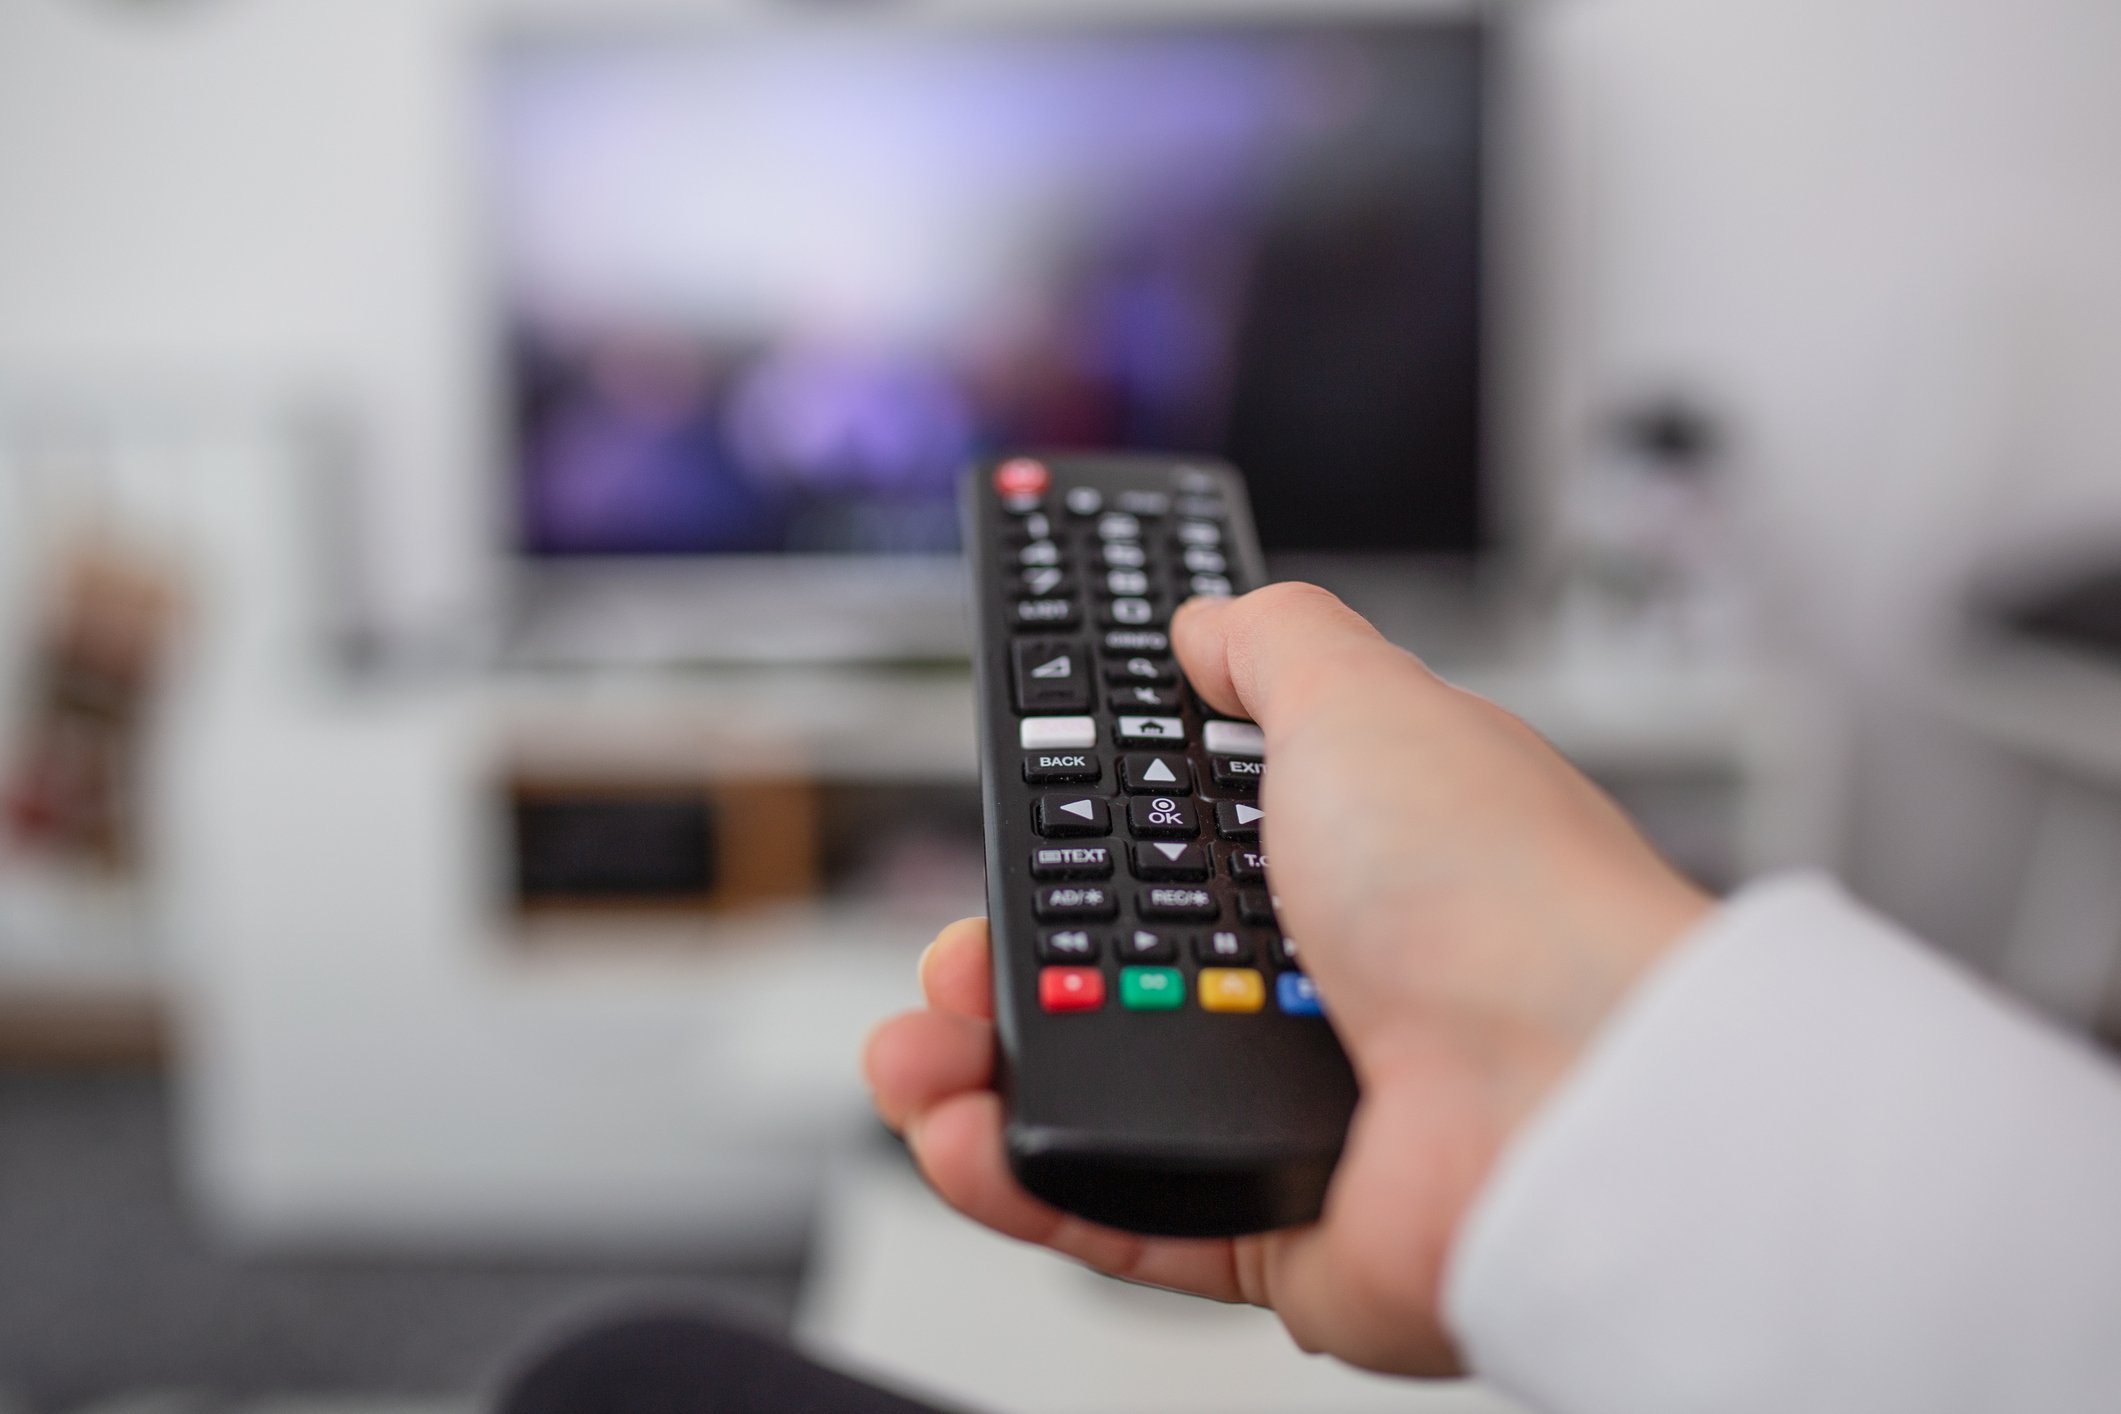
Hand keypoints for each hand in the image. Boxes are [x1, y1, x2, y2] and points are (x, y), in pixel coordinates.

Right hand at [863, 583, 1710, 1374]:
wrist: (1570, 1099)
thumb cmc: (1501, 895)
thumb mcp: (1360, 700)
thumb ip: (1273, 647)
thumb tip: (1210, 623)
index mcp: (1342, 859)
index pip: (1169, 840)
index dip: (1074, 832)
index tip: (1000, 827)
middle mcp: (1321, 983)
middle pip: (1111, 971)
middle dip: (1003, 960)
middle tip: (954, 954)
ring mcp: (1296, 1106)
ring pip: (1096, 1093)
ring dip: (982, 1077)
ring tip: (917, 1058)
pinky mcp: (1277, 1224)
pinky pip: (1122, 1208)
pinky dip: (1029, 1179)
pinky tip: (968, 1137)